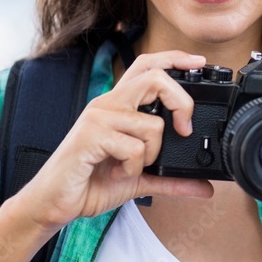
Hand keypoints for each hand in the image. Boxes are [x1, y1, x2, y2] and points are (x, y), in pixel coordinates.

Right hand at [16, 50, 214, 231]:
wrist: (55, 203)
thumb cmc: (92, 183)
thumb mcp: (140, 179)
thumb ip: (172, 179)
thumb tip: (206, 188)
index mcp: (119, 105)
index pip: (147, 66)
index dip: (174, 58)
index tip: (199, 62)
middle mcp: (109, 104)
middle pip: (155, 78)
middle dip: (181, 102)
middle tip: (184, 129)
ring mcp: (99, 118)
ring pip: (152, 124)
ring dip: (151, 154)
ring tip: (131, 166)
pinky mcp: (91, 135)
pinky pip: (134, 148)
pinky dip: (134, 167)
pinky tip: (117, 172)